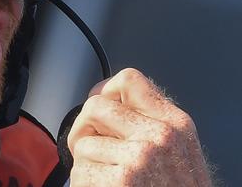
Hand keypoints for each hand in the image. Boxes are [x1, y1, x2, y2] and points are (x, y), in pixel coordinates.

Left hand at [67, 68, 213, 185]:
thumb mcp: (178, 151)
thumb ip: (149, 122)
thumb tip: (108, 98)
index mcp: (175, 124)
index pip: (129, 80)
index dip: (104, 90)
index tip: (100, 111)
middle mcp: (160, 136)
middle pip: (95, 105)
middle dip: (85, 126)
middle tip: (91, 147)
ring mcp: (140, 157)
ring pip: (83, 141)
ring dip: (87, 162)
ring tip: (108, 178)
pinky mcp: (121, 180)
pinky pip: (80, 168)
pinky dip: (84, 182)